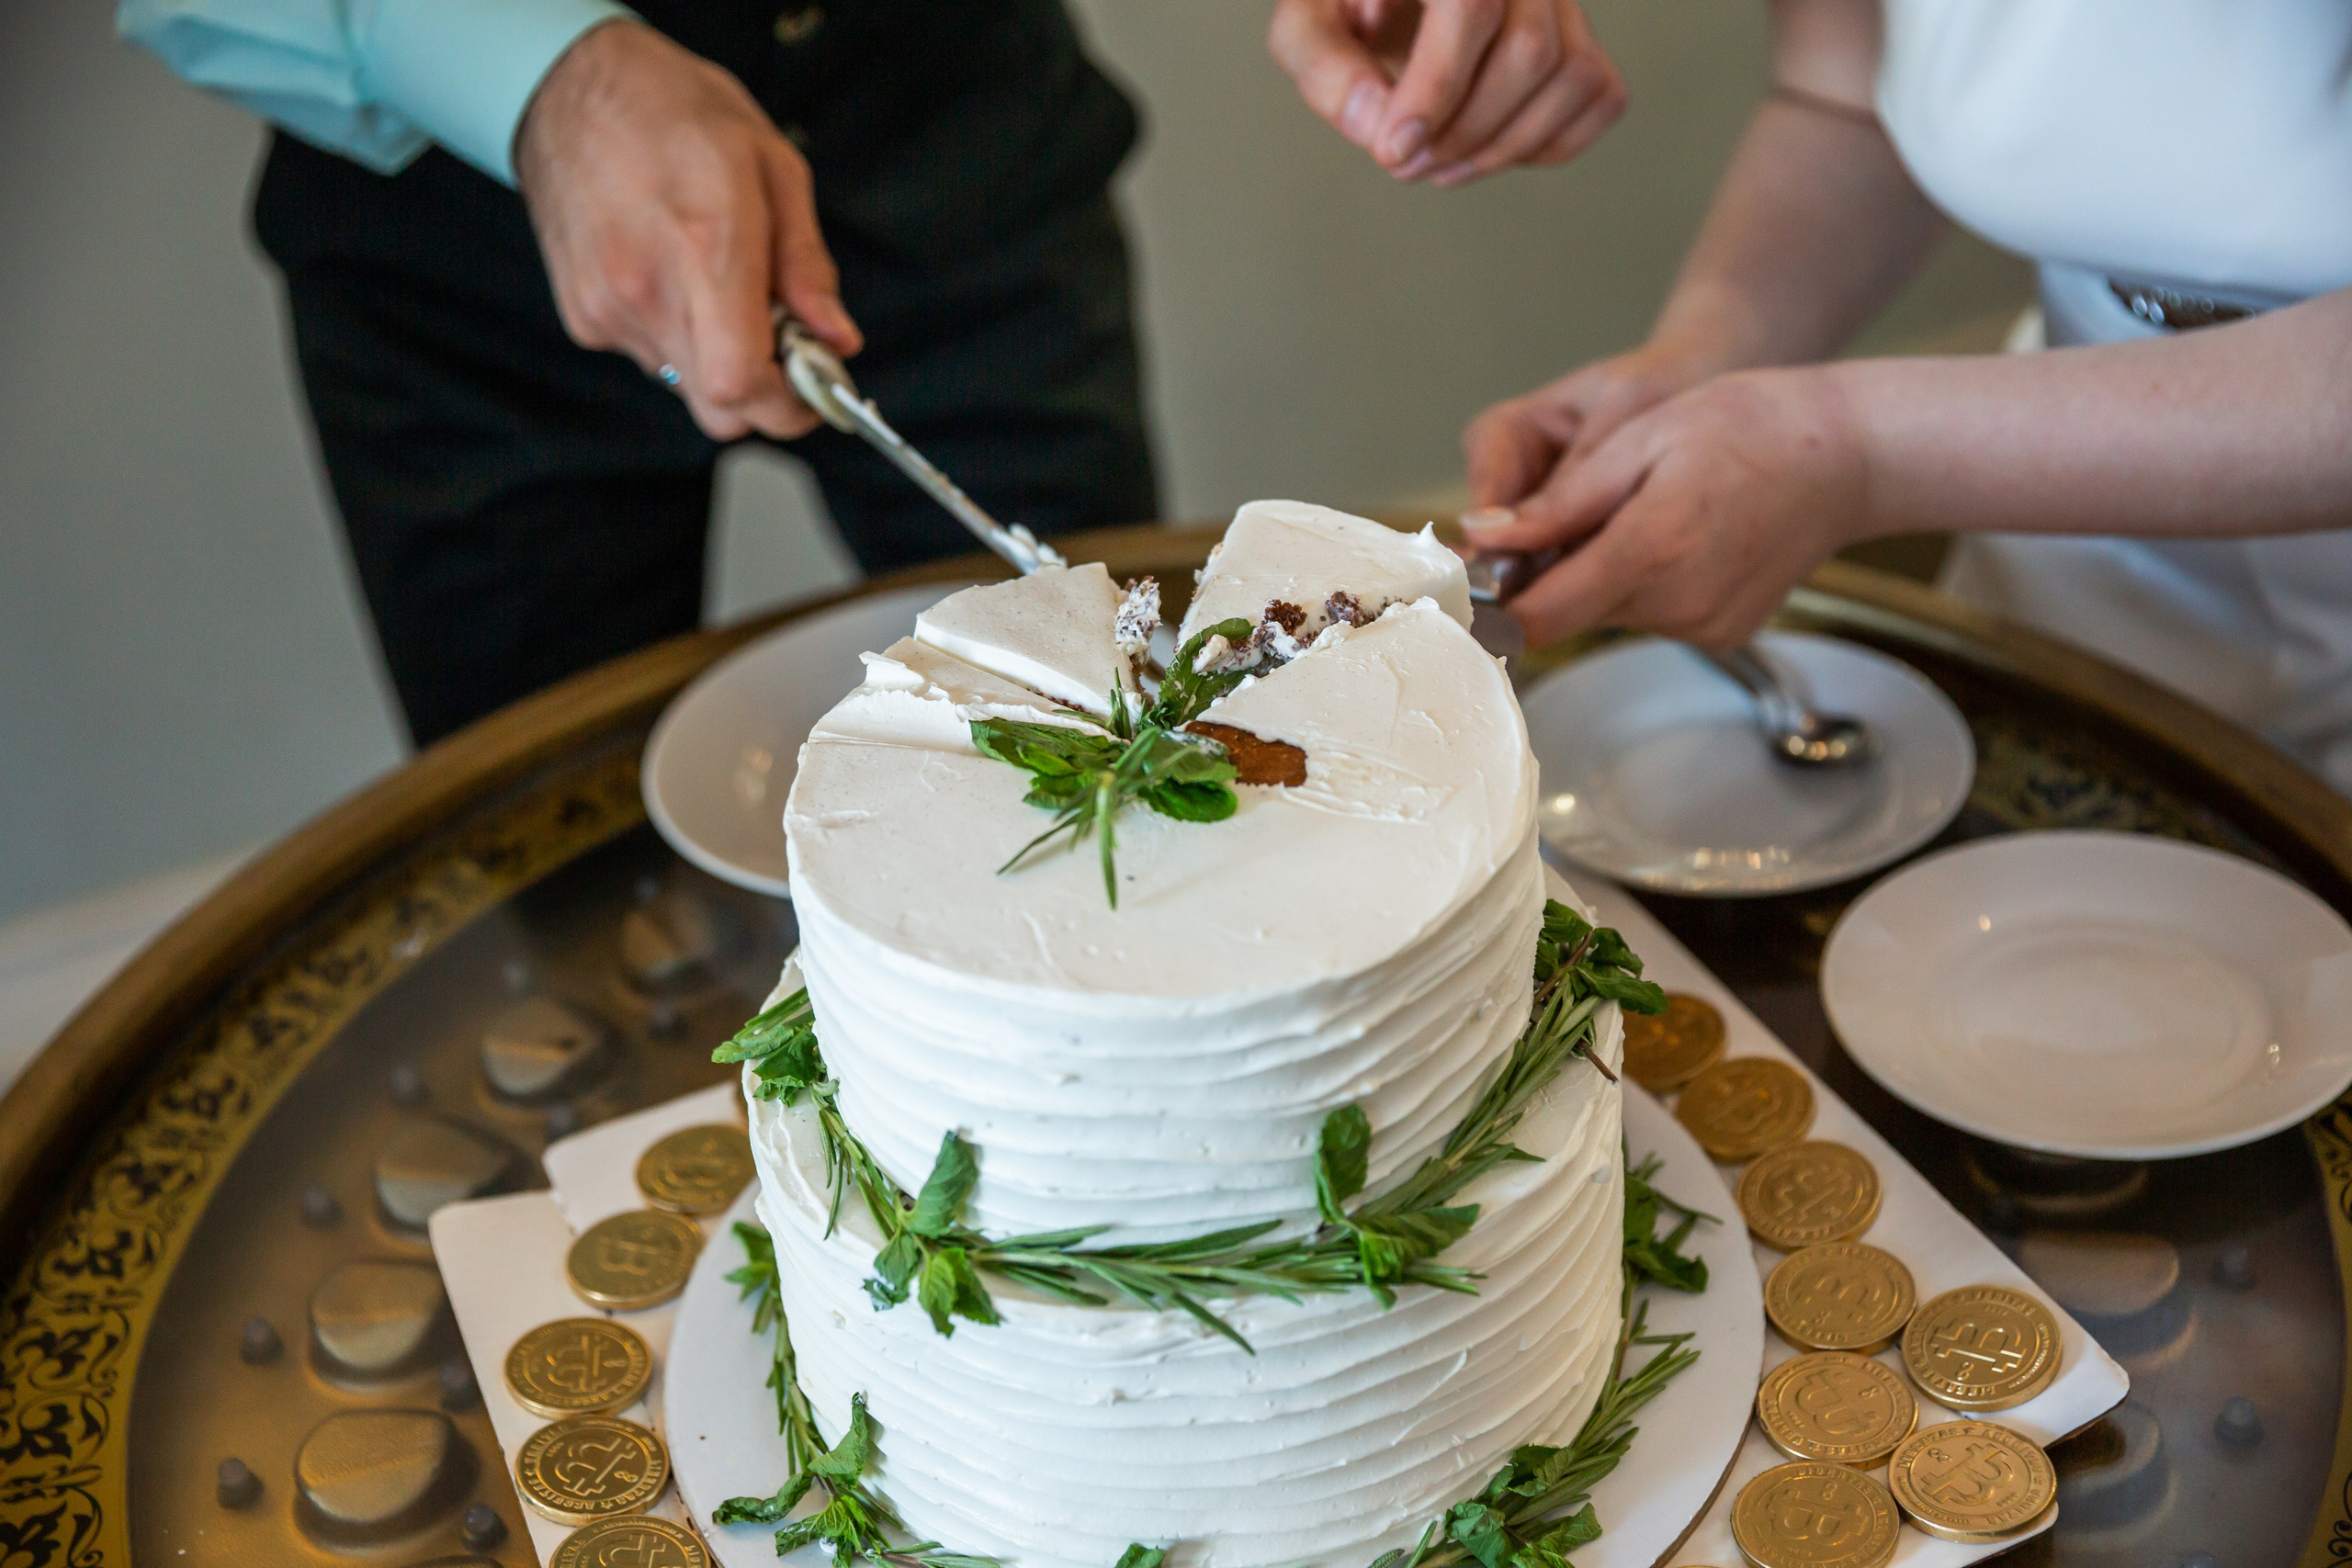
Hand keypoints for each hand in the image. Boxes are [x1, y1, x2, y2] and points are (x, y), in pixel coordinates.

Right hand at [514, 19, 860, 439]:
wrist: (569, 89)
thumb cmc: (675, 112)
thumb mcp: (771, 164)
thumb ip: (807, 264)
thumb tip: (838, 338)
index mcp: (705, 244)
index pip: (742, 382)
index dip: (789, 405)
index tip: (817, 386)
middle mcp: (648, 288)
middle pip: (718, 409)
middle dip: (764, 395)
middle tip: (784, 348)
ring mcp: (607, 308)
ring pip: (686, 386)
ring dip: (719, 358)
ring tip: (716, 285)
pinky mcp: (582, 317)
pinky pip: (649, 358)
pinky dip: (677, 337)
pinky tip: (673, 278)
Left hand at [1268, 0, 1624, 185]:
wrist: (1388, 2)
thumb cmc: (1349, 5)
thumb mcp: (1310, 23)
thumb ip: (1322, 64)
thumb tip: (1377, 124)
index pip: (1472, 6)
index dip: (1436, 88)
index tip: (1393, 150)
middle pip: (1530, 51)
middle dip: (1463, 130)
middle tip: (1403, 163)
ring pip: (1574, 75)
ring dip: (1504, 147)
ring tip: (1439, 165)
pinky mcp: (1582, 37)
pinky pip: (1602, 95)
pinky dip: (1549, 144)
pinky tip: (1489, 149)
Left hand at [1459, 368, 1871, 648]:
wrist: (1850, 454)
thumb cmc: (1751, 426)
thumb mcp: (1641, 440)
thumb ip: (1559, 502)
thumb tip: (1486, 538)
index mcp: (1649, 552)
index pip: (1537, 616)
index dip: (1495, 604)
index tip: (1475, 579)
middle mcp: (1676, 605)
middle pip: (1570, 613)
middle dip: (1553, 572)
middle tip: (1573, 511)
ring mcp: (1704, 627)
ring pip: (1609, 613)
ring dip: (1601, 573)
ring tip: (1644, 511)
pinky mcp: (1722, 633)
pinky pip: (1652, 615)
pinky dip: (1644, 583)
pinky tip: (1680, 534)